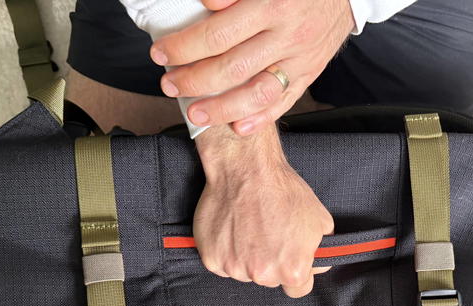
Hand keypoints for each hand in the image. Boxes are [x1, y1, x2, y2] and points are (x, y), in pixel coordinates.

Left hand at [150, 0, 354, 135]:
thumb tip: (207, 3)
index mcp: (272, 4)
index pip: (218, 34)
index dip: (184, 47)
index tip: (162, 52)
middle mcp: (287, 35)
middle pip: (232, 68)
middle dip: (194, 80)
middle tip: (170, 84)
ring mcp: (300, 59)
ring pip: (257, 93)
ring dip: (222, 108)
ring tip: (196, 113)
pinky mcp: (310, 73)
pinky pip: (285, 102)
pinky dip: (260, 119)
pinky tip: (238, 127)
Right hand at [194, 124, 333, 297]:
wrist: (247, 169)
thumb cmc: (284, 191)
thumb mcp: (320, 221)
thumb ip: (321, 251)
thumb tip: (317, 264)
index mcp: (292, 271)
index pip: (298, 289)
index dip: (297, 273)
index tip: (292, 260)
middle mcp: (262, 274)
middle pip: (270, 280)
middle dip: (272, 263)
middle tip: (269, 235)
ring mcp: (234, 268)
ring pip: (244, 272)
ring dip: (247, 257)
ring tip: (249, 228)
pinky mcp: (211, 258)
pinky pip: (222, 264)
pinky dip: (226, 251)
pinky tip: (233, 229)